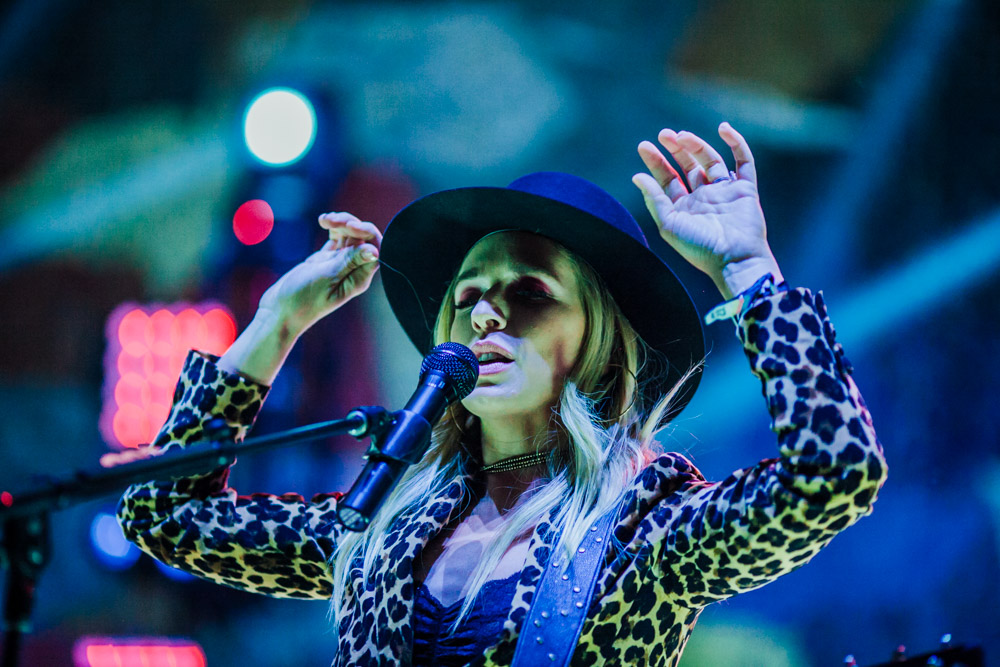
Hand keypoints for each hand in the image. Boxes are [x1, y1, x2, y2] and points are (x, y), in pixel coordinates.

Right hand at [257, 212, 381, 336]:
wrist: (279, 311)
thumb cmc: (302, 299)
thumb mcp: (326, 277)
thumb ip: (349, 262)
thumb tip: (374, 250)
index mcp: (359, 278)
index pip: (374, 249)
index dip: (366, 232)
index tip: (349, 226)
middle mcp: (353, 271)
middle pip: (362, 239)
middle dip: (350, 224)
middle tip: (330, 220)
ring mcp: (340, 264)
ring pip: (350, 236)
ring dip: (341, 223)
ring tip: (325, 219)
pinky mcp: (327, 259)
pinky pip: (337, 238)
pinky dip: (333, 228)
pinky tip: (323, 221)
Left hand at [632, 122, 781, 298]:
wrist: (734, 259)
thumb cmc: (700, 247)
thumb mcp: (669, 225)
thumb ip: (654, 200)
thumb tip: (637, 177)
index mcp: (684, 207)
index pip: (668, 179)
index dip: (656, 162)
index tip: (644, 146)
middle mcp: (704, 197)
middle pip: (688, 166)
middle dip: (675, 149)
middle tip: (664, 134)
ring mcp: (725, 192)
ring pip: (711, 161)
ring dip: (697, 145)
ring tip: (682, 135)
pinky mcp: (746, 189)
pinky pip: (743, 162)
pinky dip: (736, 144)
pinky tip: (724, 128)